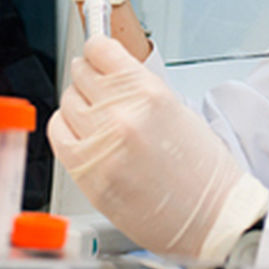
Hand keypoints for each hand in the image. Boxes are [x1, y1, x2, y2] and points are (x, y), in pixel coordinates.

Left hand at [47, 36, 268, 259]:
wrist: (211, 218)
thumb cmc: (202, 172)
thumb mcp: (177, 110)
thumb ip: (136, 88)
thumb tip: (106, 72)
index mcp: (149, 93)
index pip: (99, 49)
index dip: (97, 51)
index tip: (97, 55)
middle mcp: (121, 114)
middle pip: (79, 73)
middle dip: (90, 79)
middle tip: (102, 92)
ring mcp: (100, 144)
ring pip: (67, 101)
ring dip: (80, 106)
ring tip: (101, 121)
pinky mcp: (86, 173)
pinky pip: (58, 133)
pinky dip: (67, 129)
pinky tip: (84, 136)